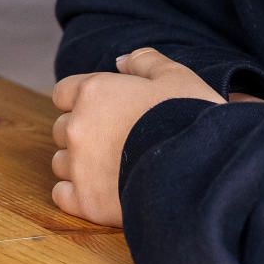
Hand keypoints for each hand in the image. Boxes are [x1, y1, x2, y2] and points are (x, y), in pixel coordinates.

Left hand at [49, 47, 219, 227]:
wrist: (202, 170)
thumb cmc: (190, 118)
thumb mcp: (176, 77)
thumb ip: (145, 62)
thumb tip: (121, 61)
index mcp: (92, 93)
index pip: (64, 93)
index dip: (82, 101)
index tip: (104, 112)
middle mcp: (77, 127)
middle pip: (62, 129)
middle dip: (83, 134)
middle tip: (114, 142)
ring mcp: (79, 166)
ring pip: (61, 163)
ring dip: (79, 165)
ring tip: (112, 170)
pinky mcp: (86, 201)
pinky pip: (63, 196)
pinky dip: (77, 195)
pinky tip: (102, 193)